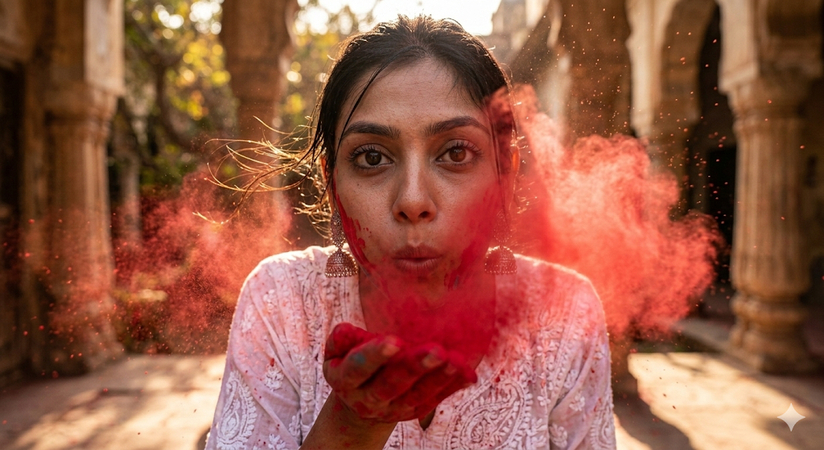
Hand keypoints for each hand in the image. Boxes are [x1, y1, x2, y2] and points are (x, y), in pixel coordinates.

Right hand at [323, 322, 476, 422]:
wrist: (360, 397)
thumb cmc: (350, 361)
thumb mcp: (337, 351)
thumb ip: (342, 340)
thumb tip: (346, 329)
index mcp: (344, 380)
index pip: (358, 368)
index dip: (375, 356)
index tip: (395, 341)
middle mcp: (367, 400)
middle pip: (391, 385)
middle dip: (415, 367)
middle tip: (436, 350)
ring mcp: (392, 409)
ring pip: (416, 395)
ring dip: (438, 378)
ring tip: (456, 361)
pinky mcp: (413, 412)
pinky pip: (434, 400)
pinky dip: (452, 387)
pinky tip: (468, 373)